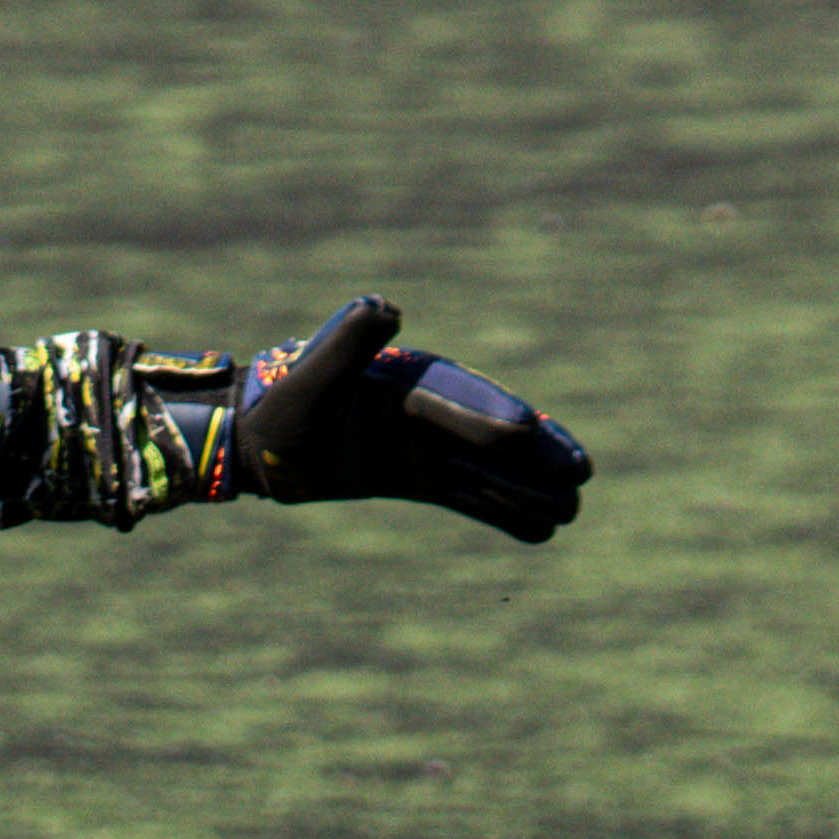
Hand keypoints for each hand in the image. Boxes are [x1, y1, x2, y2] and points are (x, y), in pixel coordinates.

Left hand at [233, 296, 592, 543]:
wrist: (258, 440)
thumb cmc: (280, 405)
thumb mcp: (310, 377)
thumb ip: (346, 345)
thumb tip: (384, 307)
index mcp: (406, 383)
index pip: (457, 401)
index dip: (489, 416)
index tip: (525, 432)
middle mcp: (424, 414)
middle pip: (489, 436)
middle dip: (534, 454)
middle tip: (579, 471)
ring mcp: (423, 447)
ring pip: (486, 470)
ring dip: (527, 489)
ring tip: (572, 509)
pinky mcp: (416, 476)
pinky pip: (467, 494)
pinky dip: (501, 509)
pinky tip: (539, 530)